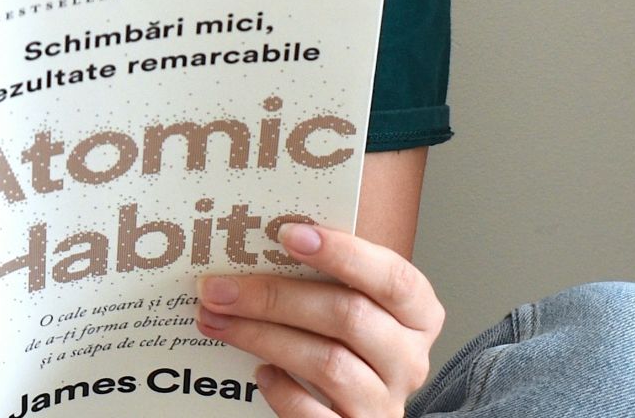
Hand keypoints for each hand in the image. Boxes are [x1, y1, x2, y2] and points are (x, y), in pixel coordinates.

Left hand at [195, 224, 443, 416]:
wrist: (352, 410)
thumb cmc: (347, 345)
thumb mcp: (350, 306)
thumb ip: (325, 279)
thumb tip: (255, 244)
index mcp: (417, 315)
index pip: (392, 277)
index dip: (344, 253)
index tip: (289, 234)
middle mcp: (407, 359)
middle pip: (348, 316)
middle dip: (275, 297)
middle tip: (220, 287)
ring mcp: (384, 402)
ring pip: (326, 362)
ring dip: (262, 337)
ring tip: (217, 321)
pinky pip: (313, 414)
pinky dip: (282, 391)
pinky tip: (260, 373)